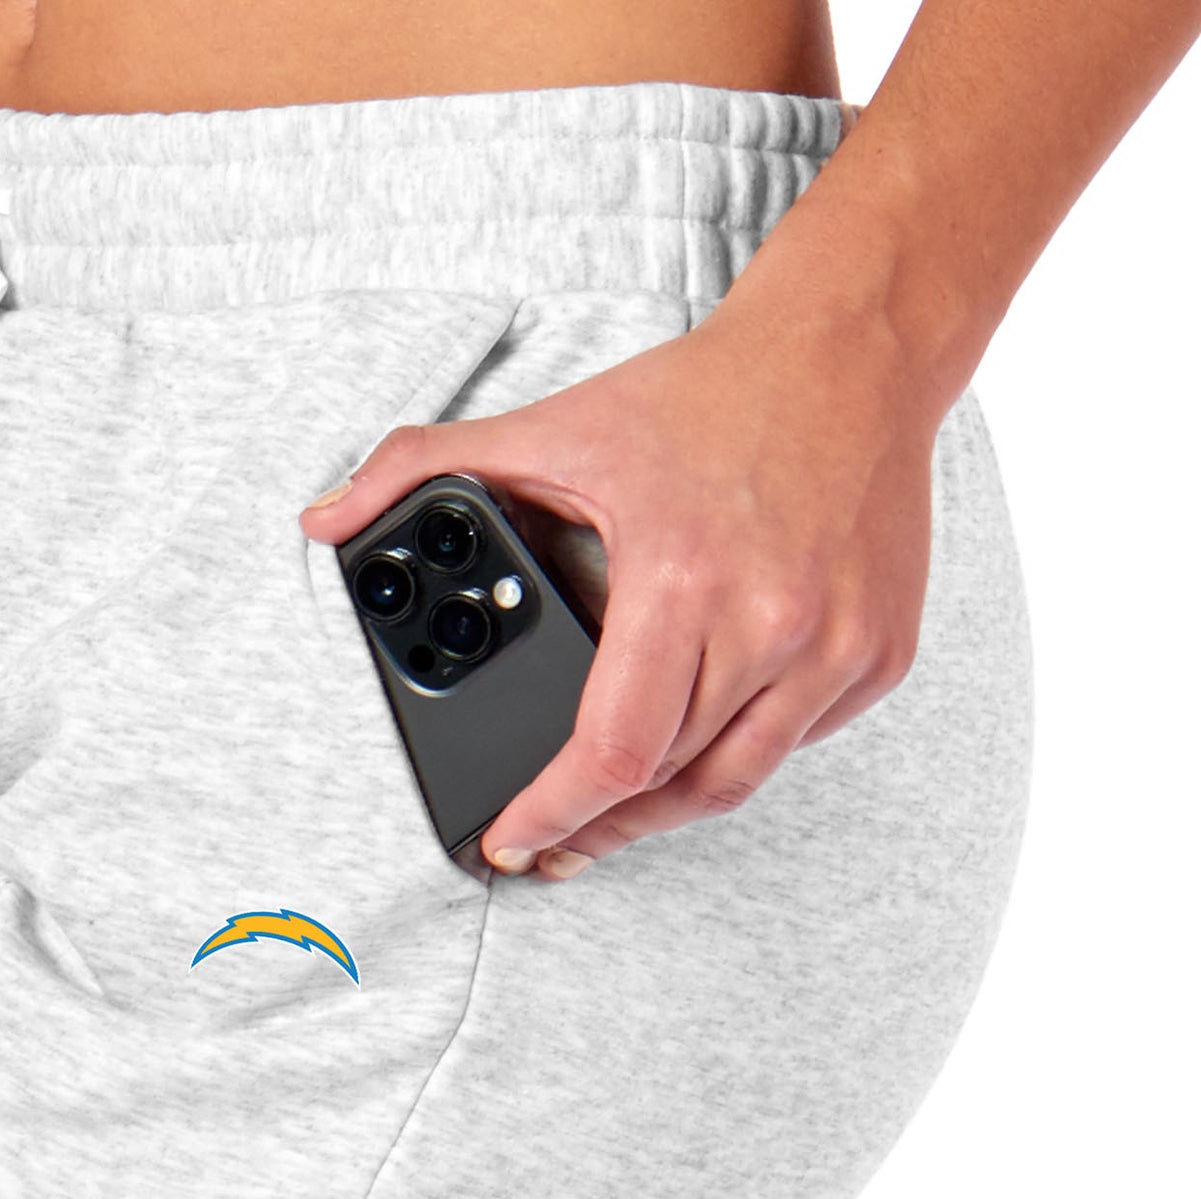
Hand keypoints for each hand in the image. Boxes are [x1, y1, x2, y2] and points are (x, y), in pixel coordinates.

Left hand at [298, 301, 946, 879]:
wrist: (852, 353)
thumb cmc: (709, 397)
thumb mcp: (555, 426)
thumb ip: (424, 468)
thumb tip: (324, 516)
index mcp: (682, 579)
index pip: (611, 750)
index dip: (554, 814)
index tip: (513, 844)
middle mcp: (770, 623)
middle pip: (667, 783)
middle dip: (595, 826)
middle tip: (551, 839)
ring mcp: (834, 646)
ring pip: (733, 783)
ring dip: (661, 815)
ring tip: (610, 819)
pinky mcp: (877, 655)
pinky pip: (793, 745)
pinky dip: (736, 757)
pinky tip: (695, 747)